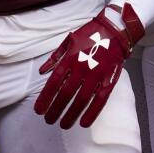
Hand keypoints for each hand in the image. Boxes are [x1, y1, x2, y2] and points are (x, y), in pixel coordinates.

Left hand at [34, 3, 143, 128]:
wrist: (115, 29)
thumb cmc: (89, 34)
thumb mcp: (68, 41)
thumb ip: (55, 57)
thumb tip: (41, 72)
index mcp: (70, 58)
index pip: (54, 82)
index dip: (45, 98)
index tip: (38, 110)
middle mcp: (82, 68)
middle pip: (65, 94)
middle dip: (55, 109)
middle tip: (48, 120)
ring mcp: (96, 75)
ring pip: (81, 100)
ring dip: (71, 114)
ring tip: (63, 124)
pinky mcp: (109, 79)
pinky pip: (100, 100)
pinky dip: (92, 113)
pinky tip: (83, 123)